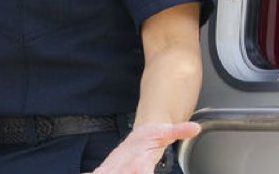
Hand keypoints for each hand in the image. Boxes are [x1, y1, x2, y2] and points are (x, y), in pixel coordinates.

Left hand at [84, 121, 199, 173]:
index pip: (142, 170)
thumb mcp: (165, 130)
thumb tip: (196, 127)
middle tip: (108, 173)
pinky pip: (100, 173)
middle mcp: (130, 168)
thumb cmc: (154, 136)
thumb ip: (178, 130)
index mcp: (143, 161)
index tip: (140, 168)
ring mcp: (119, 169)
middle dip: (121, 173)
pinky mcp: (109, 167)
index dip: (141, 171)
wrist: (143, 138)